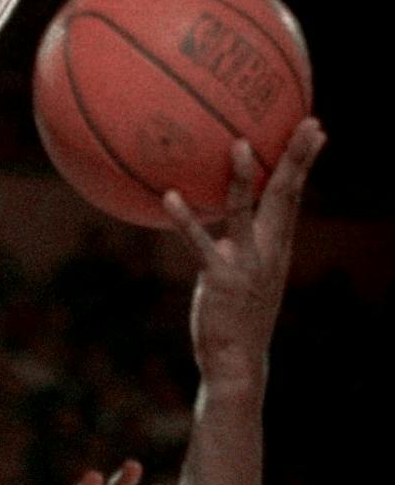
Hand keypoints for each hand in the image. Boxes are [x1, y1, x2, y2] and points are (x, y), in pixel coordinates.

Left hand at [165, 117, 325, 389]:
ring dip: (243, 176)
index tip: (315, 130)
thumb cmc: (237, 319)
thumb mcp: (246, 278)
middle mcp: (269, 251)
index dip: (304, 162)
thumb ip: (239, 248)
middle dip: (297, 157)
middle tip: (307, 122)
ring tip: (238, 142)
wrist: (237, 361)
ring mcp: (246, 264)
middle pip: (286, 195)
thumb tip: (221, 226)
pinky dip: (185, 218)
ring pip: (246, 211)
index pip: (295, 196)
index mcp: (278, 248)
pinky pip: (199, 243)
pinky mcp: (220, 278)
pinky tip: (169, 196)